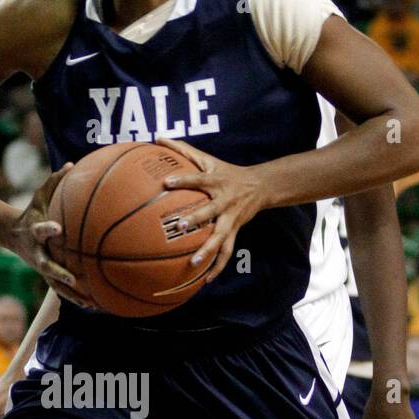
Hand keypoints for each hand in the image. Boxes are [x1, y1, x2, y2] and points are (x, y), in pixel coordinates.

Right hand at [11, 163, 93, 307]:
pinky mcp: (47, 276)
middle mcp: (36, 252)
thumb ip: (56, 181)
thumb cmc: (32, 211)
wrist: (13, 234)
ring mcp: (41, 266)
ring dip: (71, 294)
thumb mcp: (40, 195)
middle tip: (72, 280)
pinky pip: (62, 290)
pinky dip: (76, 298)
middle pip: (45, 265)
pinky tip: (94, 305)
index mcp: (34, 231)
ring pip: (55, 284)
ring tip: (90, 303)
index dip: (47, 229)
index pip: (40, 230)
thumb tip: (73, 164)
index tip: (57, 228)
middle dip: (58, 273)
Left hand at [157, 140, 263, 283]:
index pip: (198, 179)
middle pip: (210, 211)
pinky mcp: (235, 231)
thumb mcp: (208, 159)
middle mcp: (224, 201)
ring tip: (194, 263)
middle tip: (181, 226)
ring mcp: (230, 218)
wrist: (260, 187)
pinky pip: (226, 252)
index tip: (165, 183)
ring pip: (220, 237)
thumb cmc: (226, 172)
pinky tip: (205, 281)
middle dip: (197, 219)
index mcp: (216, 182)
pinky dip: (217, 267)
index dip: (183, 179)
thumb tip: (158, 137)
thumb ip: (182, 149)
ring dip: (208, 251)